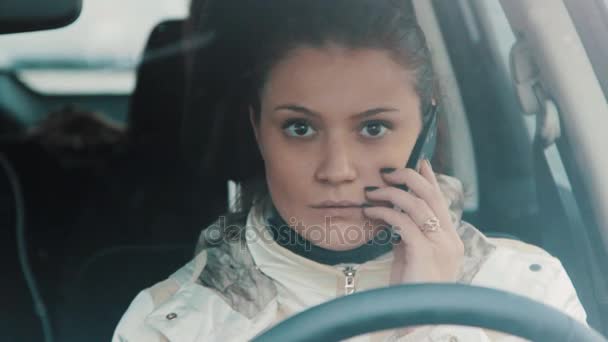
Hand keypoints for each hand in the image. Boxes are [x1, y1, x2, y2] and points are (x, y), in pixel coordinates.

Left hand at [362, 160, 463, 283]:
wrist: (417, 318)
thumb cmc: (413, 291)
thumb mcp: (414, 258)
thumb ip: (411, 236)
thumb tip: (396, 215)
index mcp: (451, 239)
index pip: (441, 201)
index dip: (430, 179)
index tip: (420, 162)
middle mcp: (450, 239)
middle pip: (432, 195)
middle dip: (409, 177)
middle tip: (387, 172)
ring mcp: (440, 245)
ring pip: (416, 204)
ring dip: (390, 194)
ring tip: (371, 193)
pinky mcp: (424, 252)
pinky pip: (402, 222)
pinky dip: (384, 213)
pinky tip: (370, 213)